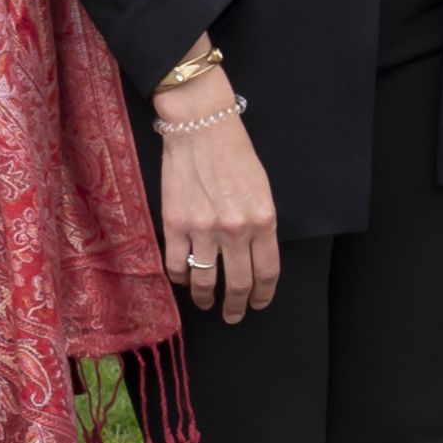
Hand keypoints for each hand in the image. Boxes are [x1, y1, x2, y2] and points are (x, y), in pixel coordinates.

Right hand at [156, 69, 279, 320]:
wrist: (200, 127)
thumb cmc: (235, 154)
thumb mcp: (262, 189)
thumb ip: (260, 224)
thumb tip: (253, 255)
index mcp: (263, 220)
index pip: (267, 271)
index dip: (263, 294)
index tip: (259, 303)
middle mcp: (235, 229)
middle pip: (238, 283)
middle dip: (236, 305)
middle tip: (233, 314)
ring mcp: (203, 229)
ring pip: (205, 280)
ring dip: (207, 298)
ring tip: (207, 304)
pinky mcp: (175, 224)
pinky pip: (176, 265)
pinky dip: (180, 278)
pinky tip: (184, 280)